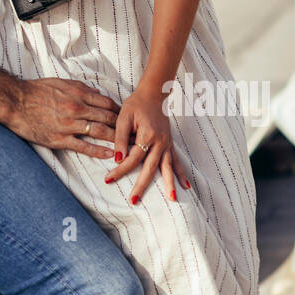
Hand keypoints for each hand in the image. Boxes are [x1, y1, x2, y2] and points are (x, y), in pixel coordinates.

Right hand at [9, 78, 118, 156]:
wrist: (15, 101)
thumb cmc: (36, 90)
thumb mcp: (60, 82)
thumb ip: (81, 88)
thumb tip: (97, 94)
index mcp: (78, 93)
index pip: (107, 103)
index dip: (120, 111)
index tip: (129, 118)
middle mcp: (76, 108)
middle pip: (108, 118)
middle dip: (125, 126)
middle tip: (137, 133)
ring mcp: (69, 124)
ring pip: (99, 132)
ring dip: (116, 139)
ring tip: (129, 146)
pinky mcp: (60, 138)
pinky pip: (83, 146)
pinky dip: (98, 151)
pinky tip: (109, 155)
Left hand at [104, 81, 189, 203]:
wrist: (153, 94)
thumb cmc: (136, 104)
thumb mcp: (124, 117)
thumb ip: (120, 138)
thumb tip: (117, 159)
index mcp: (148, 134)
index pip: (132, 158)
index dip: (120, 170)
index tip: (108, 179)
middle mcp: (160, 142)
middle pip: (150, 168)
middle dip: (142, 185)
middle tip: (134, 201)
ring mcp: (167, 144)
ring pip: (167, 167)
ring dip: (169, 183)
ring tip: (172, 199)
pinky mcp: (170, 144)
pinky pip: (177, 161)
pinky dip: (181, 174)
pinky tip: (186, 186)